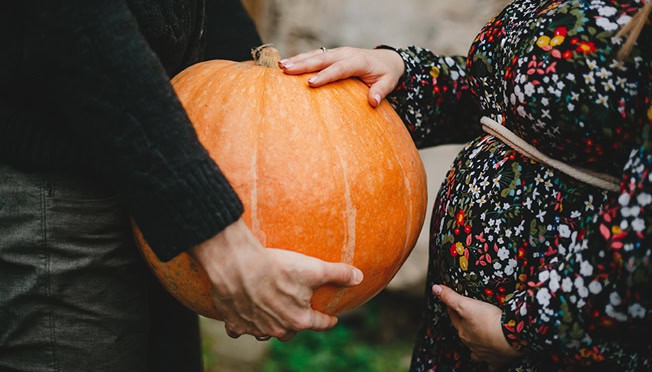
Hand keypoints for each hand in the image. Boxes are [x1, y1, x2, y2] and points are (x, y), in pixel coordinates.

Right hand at [190, 219, 363, 341]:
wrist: (237, 266)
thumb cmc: (277, 267)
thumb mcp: (314, 268)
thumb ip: (338, 273)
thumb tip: (359, 276)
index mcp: (298, 319)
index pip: (319, 323)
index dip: (328, 320)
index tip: (332, 319)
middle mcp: (277, 329)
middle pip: (291, 331)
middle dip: (297, 324)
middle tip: (299, 313)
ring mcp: (254, 328)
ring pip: (266, 333)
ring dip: (271, 326)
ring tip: (273, 315)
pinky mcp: (234, 322)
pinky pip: (239, 330)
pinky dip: (242, 324)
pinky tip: (244, 315)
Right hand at [279, 47, 404, 106]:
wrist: (387, 58)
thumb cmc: (386, 73)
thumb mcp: (388, 82)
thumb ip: (380, 91)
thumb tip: (373, 102)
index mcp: (358, 61)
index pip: (339, 69)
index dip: (325, 76)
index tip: (310, 83)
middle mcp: (345, 54)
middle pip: (322, 59)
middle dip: (303, 64)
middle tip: (286, 70)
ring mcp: (337, 52)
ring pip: (315, 55)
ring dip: (298, 60)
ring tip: (281, 66)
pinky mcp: (332, 54)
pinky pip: (314, 55)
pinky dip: (300, 58)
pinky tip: (286, 64)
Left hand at [433, 284, 522, 369]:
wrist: (510, 337)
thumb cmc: (488, 320)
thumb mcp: (466, 304)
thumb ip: (450, 297)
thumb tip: (435, 288)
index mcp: (463, 332)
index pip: (454, 318)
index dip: (452, 308)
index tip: (451, 303)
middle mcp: (471, 344)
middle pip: (465, 334)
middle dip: (464, 327)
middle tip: (467, 319)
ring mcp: (483, 354)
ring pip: (475, 352)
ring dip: (474, 347)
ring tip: (476, 342)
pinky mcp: (497, 360)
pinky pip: (491, 365)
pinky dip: (490, 363)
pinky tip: (490, 361)